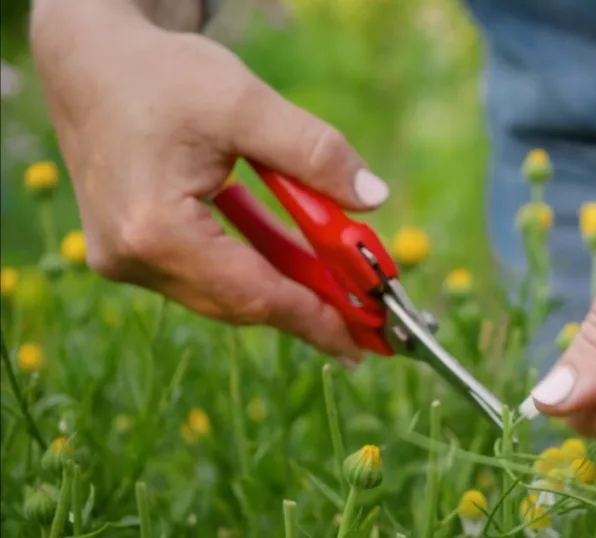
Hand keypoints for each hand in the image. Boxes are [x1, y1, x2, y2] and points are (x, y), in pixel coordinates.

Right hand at [30, 1, 388, 360]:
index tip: (363, 342)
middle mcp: (132, 258)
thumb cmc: (162, 75)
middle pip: (238, 301)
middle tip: (365, 321)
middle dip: (307, 307)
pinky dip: (254, 263)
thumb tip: (374, 198)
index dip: (315, 319)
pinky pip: (205, 271)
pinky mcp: (128, 249)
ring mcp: (124, 259)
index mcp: (155, 229)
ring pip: (223, 290)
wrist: (91, 60)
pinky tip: (298, 259)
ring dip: (283, 284)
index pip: (253, 293)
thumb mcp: (247, 104)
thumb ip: (315, 153)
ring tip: (342, 290)